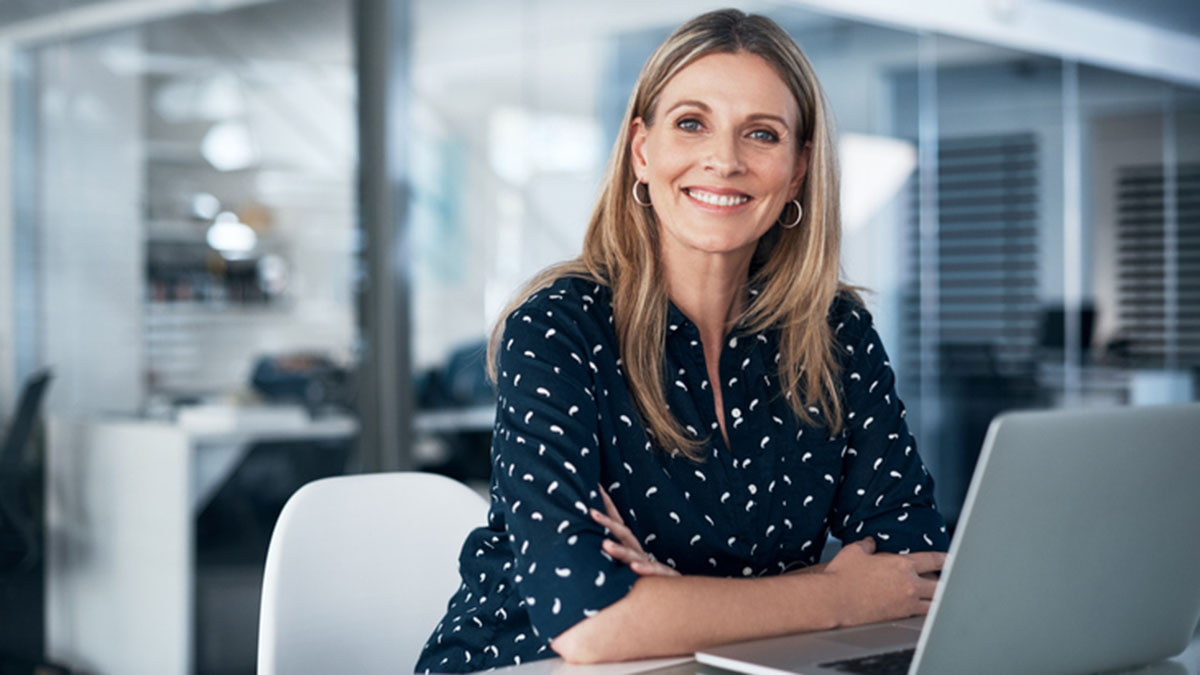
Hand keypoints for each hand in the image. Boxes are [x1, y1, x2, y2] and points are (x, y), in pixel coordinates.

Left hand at [590, 486, 679, 576]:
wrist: (689, 592)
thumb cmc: (657, 579)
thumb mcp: (635, 567)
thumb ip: (621, 558)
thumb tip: (599, 548)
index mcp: (634, 549)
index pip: (619, 526)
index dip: (608, 510)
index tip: (596, 489)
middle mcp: (641, 553)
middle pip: (624, 534)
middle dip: (608, 522)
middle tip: (591, 511)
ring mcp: (652, 564)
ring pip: (634, 555)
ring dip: (619, 550)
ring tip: (604, 544)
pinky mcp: (664, 578)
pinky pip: (653, 572)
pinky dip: (645, 569)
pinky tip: (633, 567)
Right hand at [821, 537, 943, 625]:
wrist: (834, 600)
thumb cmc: (841, 575)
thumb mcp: (854, 552)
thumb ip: (866, 545)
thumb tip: (870, 542)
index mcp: (901, 564)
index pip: (932, 560)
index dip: (945, 559)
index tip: (952, 560)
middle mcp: (909, 584)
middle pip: (940, 585)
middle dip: (946, 583)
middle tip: (952, 583)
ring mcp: (906, 603)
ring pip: (934, 604)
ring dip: (939, 601)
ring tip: (943, 600)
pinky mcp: (899, 617)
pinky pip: (921, 615)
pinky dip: (926, 613)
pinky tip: (926, 613)